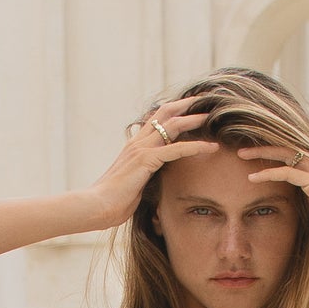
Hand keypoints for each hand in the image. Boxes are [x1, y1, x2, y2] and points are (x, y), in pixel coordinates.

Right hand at [79, 97, 219, 232]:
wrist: (96, 206)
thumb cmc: (112, 202)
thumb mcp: (132, 184)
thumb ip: (143, 176)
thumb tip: (152, 181)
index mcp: (134, 146)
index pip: (156, 120)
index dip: (173, 111)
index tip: (190, 108)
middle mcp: (138, 142)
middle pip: (165, 113)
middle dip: (186, 105)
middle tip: (204, 101)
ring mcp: (141, 149)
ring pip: (172, 126)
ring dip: (193, 119)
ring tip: (211, 116)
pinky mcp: (146, 160)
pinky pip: (176, 149)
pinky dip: (195, 147)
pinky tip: (210, 147)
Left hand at [237, 146, 308, 255]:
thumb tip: (298, 202)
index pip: (294, 155)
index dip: (273, 154)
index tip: (253, 158)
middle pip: (287, 149)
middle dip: (263, 148)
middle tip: (241, 150)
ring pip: (286, 155)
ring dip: (261, 155)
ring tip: (241, 156)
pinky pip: (288, 173)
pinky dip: (269, 173)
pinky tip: (253, 178)